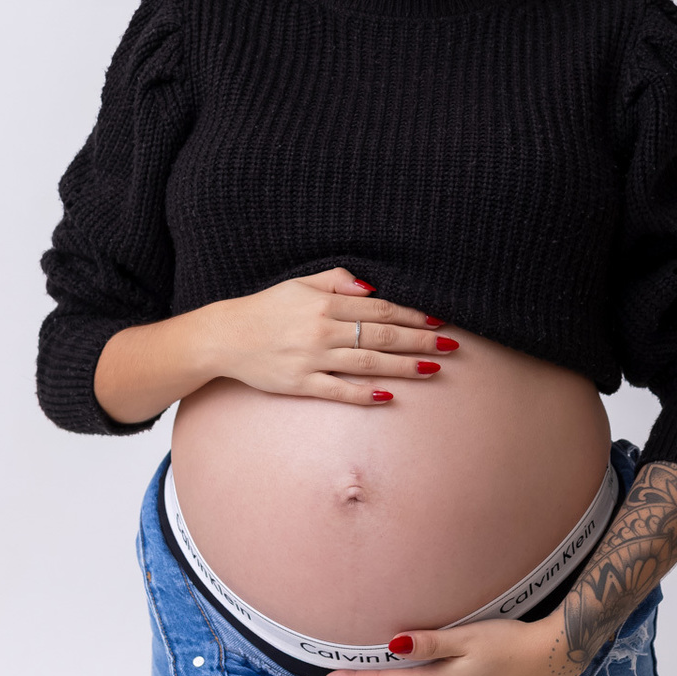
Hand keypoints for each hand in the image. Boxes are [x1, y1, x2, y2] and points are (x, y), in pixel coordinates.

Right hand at [205, 267, 456, 406]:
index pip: (379, 308)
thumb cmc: (266, 308)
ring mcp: (312, 359)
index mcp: (325, 303)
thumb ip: (336, 280)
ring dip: (404, 366)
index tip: (438, 319)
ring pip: (368, 362)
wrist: (225, 337)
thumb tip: (372, 286)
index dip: (412, 314)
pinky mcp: (301, 384)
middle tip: (450, 345)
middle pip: (381, 335)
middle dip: (419, 340)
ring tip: (433, 368)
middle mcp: (322, 330)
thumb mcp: (299, 284)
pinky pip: (339, 390)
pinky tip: (389, 395)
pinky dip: (364, 393)